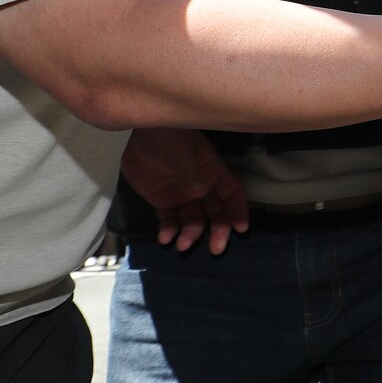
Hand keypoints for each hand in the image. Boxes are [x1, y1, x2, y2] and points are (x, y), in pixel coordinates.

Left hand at [120, 128, 248, 253]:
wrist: (138, 134)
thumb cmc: (168, 136)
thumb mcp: (182, 152)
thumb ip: (191, 172)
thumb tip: (201, 193)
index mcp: (213, 172)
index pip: (232, 193)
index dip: (238, 210)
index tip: (241, 228)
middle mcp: (201, 187)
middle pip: (216, 212)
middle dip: (218, 230)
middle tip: (216, 249)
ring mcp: (181, 195)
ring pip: (192, 220)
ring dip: (190, 234)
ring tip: (181, 245)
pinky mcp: (161, 200)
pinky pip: (168, 220)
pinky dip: (168, 231)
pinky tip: (165, 239)